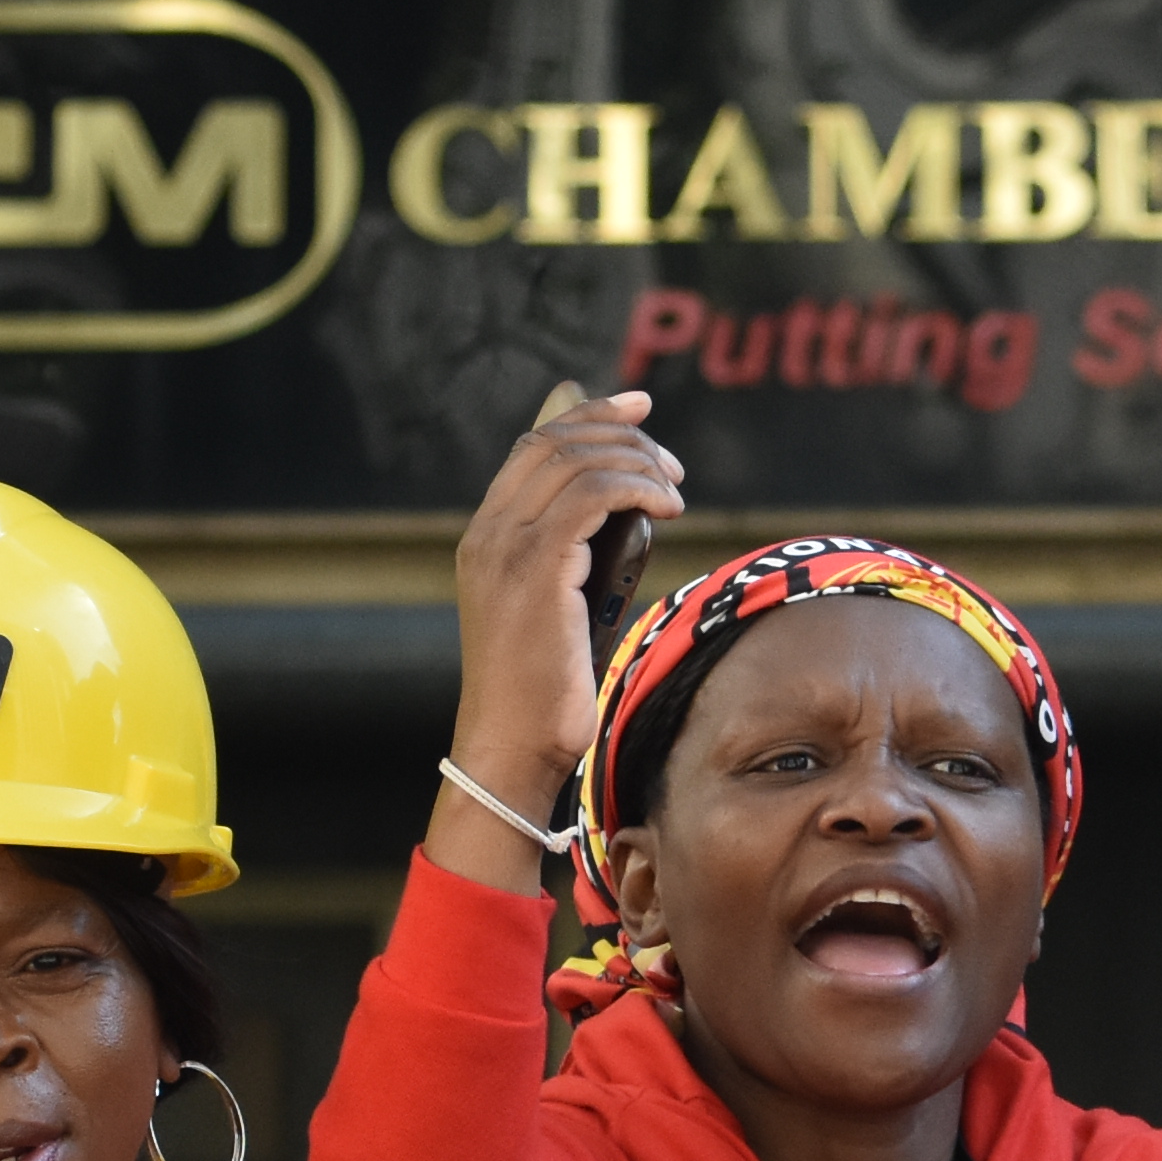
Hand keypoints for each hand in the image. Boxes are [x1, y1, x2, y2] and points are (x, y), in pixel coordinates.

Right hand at [430, 386, 686, 888]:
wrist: (513, 749)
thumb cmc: (545, 695)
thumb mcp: (563, 611)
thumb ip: (582, 559)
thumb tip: (628, 515)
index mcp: (486, 538)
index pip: (535, 448)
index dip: (589, 415)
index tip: (639, 410)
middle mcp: (488, 534)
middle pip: (554, 441)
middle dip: (620, 432)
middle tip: (671, 461)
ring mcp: (505, 550)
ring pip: (577, 462)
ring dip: (637, 462)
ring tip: (675, 490)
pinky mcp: (536, 571)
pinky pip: (592, 497)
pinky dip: (637, 488)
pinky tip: (667, 508)